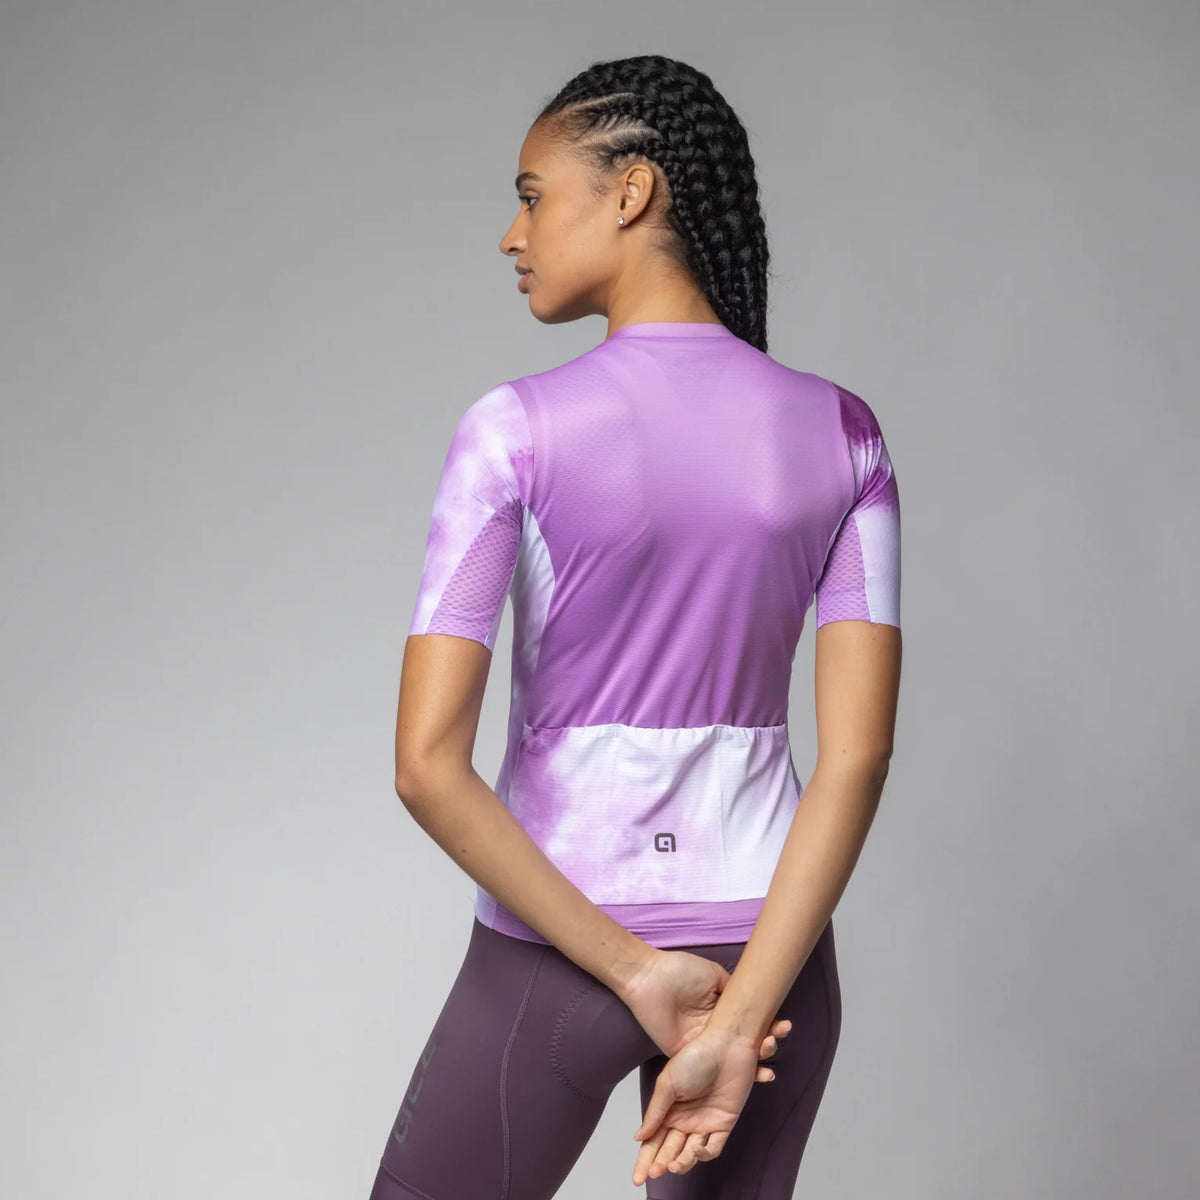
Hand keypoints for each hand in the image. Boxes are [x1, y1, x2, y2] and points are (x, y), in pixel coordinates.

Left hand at [619, 947, 790, 1061]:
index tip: (783, 1028)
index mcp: (719, 1010)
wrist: (650, 977)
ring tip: (767, 1068)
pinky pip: (706, 1068)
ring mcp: (699, 1042)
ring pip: (729, 1060)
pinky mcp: (683, 1053)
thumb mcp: (713, 975)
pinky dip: (723, 1076)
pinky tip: (744, 1078)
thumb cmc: (679, 970)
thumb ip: (732, 988)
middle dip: (764, 1046)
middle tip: (776, 1042)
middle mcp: (711, 1028)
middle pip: (742, 1044)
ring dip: (751, 1065)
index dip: (766, 1027)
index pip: (747, 1023)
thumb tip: (751, 997)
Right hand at [631, 1024, 763, 1186]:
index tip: (637, 1179)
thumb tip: (639, 1137)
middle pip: (669, 1150)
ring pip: (690, 1153)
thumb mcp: (667, 1083)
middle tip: (655, 1173)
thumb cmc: (695, 1057)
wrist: (726, 1045)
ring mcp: (704, 1122)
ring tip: (674, 1165)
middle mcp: (685, 1119)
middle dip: (660, 1164)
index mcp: (668, 1109)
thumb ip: (655, 1112)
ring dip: (682, 1162)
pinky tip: (696, 1153)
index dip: (645, 1160)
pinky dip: (704, 1154)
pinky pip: (714, 1147)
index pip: (653, 1140)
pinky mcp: (724, 1123)